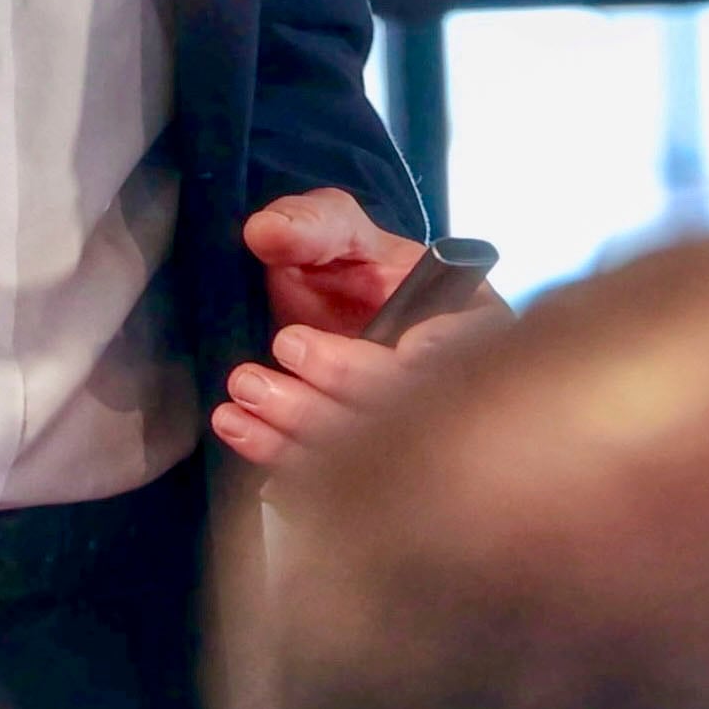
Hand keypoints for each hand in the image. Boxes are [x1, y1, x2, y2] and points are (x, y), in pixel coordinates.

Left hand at [217, 189, 469, 467]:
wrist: (327, 323)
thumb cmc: (352, 274)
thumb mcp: (341, 233)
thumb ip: (315, 226)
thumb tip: (268, 232)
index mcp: (469, 329)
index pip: (464, 351)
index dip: (429, 349)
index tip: (395, 339)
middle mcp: (447, 395)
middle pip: (410, 407)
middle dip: (346, 378)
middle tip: (287, 343)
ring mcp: (404, 444)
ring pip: (364, 453)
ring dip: (301, 422)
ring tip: (246, 387)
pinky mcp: (358, 475)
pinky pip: (324, 482)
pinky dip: (277, 454)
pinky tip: (240, 428)